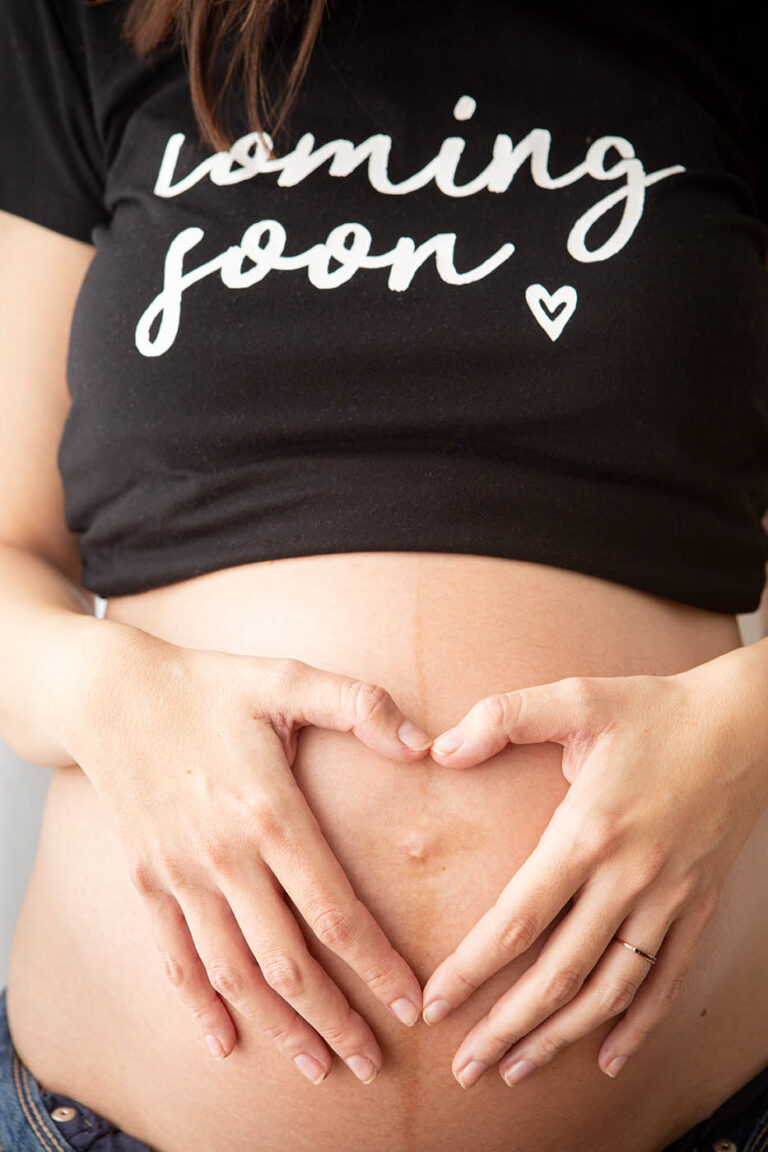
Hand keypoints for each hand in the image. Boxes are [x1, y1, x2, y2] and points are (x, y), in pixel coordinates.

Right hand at [62, 621, 431, 1083]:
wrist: (112, 695)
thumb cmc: (209, 686)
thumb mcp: (287, 679)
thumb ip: (360, 705)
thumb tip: (426, 743)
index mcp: (271, 814)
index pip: (335, 912)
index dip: (377, 966)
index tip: (411, 1004)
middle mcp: (226, 859)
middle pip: (289, 962)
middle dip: (336, 1019)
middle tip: (374, 1064)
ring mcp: (182, 877)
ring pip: (236, 974)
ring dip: (279, 1027)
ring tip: (318, 1067)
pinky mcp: (149, 883)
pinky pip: (175, 959)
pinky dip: (200, 1006)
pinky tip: (225, 1041)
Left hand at [421, 655, 767, 1088]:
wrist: (745, 725)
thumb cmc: (652, 709)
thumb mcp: (575, 697)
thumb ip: (502, 717)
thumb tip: (440, 750)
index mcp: (588, 831)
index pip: (518, 920)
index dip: (472, 969)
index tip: (435, 1003)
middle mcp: (628, 878)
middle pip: (559, 972)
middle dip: (506, 1026)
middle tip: (463, 1068)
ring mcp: (668, 899)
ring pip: (610, 989)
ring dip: (560, 1036)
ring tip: (516, 1069)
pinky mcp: (696, 906)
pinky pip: (665, 979)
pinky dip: (637, 1026)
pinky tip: (606, 1056)